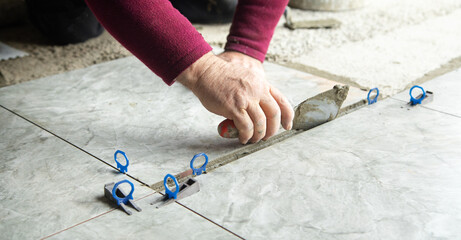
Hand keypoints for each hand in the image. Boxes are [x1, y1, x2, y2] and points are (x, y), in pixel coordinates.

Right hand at [175, 51, 293, 143]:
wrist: (205, 71)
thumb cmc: (221, 77)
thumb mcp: (246, 79)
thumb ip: (255, 92)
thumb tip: (258, 113)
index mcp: (262, 83)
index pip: (281, 101)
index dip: (287, 116)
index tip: (287, 126)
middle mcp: (257, 90)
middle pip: (273, 114)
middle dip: (272, 130)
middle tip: (266, 137)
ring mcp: (246, 99)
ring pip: (260, 123)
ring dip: (258, 135)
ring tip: (252, 139)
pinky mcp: (234, 107)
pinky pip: (246, 127)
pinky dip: (246, 135)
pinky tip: (242, 137)